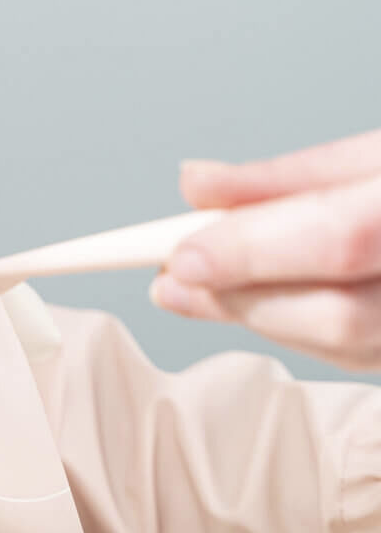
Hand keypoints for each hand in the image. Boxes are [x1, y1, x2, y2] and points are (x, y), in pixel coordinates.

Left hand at [149, 129, 380, 369]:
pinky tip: (263, 305)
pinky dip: (300, 330)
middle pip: (338, 313)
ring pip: (346, 345)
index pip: (344, 237)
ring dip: (260, 317)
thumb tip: (194, 185)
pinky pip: (360, 356)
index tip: (178, 255)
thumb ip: (290, 176)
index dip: (254, 251)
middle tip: (171, 276)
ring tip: (196, 288)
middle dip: (244, 295)